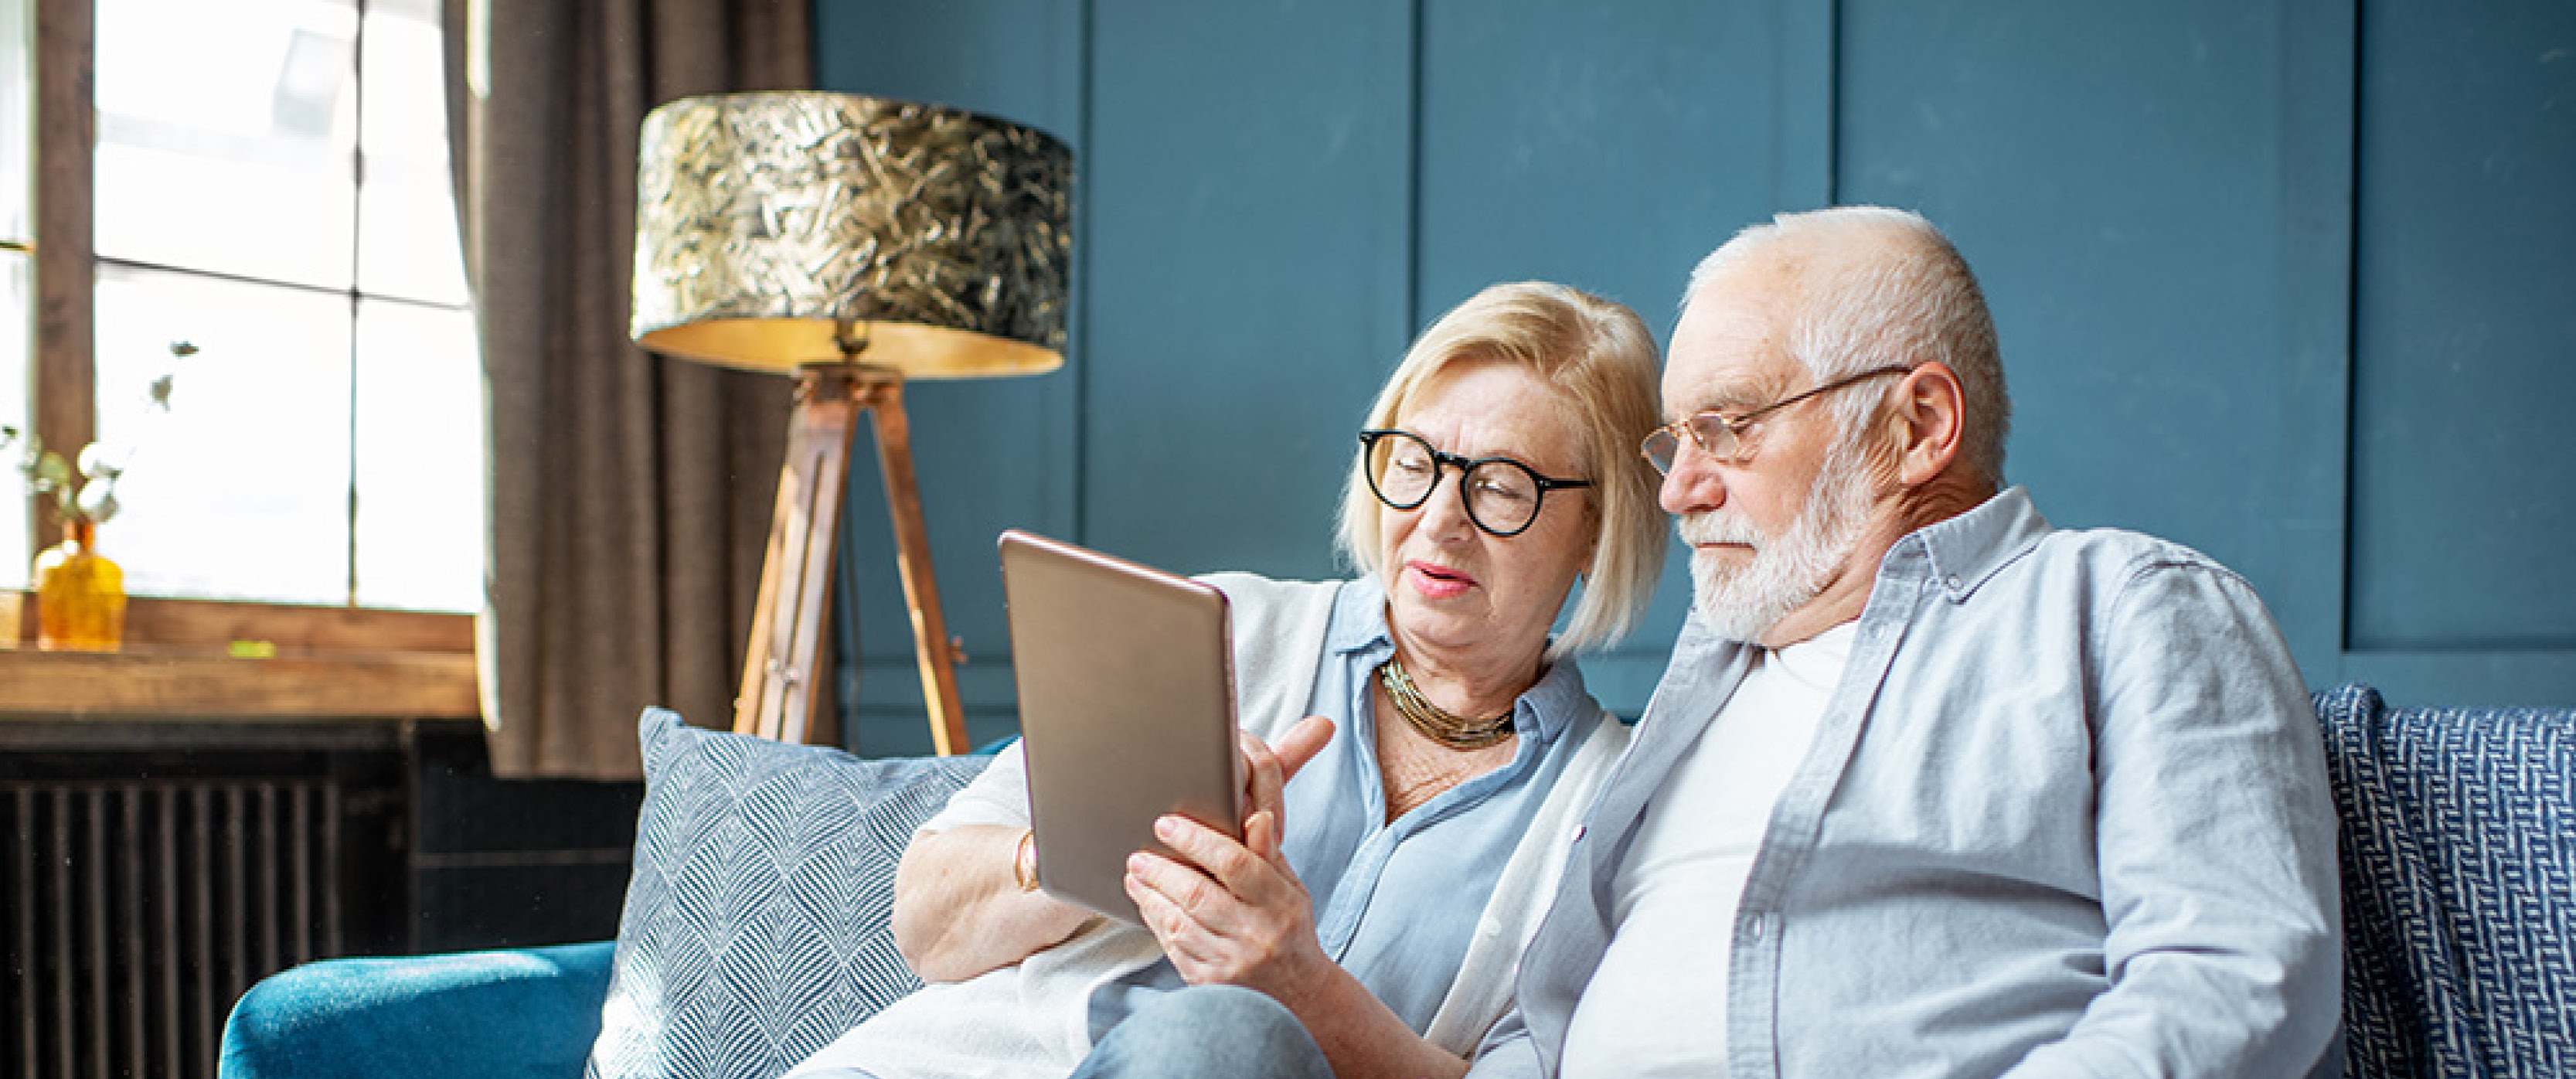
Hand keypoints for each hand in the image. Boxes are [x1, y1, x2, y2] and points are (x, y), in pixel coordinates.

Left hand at [1123, 717, 1335, 997]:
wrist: (1297, 991)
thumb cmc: (1289, 929)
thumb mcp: (1289, 888)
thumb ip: (1267, 853)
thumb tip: (1254, 816)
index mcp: (1278, 903)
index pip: (1233, 862)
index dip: (1195, 840)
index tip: (1166, 824)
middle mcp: (1255, 934)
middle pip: (1196, 894)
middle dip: (1160, 871)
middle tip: (1138, 857)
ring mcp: (1231, 962)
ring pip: (1178, 924)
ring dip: (1150, 897)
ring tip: (1135, 877)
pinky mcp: (1211, 983)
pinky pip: (1174, 949)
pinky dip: (1156, 924)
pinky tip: (1149, 906)